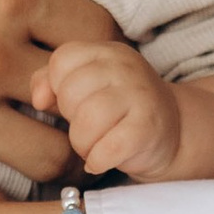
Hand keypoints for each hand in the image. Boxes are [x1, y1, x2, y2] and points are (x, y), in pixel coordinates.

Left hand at [35, 33, 176, 181]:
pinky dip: (97, 161)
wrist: (174, 131)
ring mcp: (140, 96)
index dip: (57, 88)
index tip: (72, 104)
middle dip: (70, 120)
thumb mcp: (87, 86)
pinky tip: (102, 161)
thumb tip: (38, 98)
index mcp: (107, 52)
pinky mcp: (148, 128)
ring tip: (94, 147)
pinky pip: (107, 149)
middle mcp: (125, 68)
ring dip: (82, 144)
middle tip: (87, 129)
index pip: (62, 60)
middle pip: (70, 93)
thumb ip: (52, 81)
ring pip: (86, 122)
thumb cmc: (119, 109)